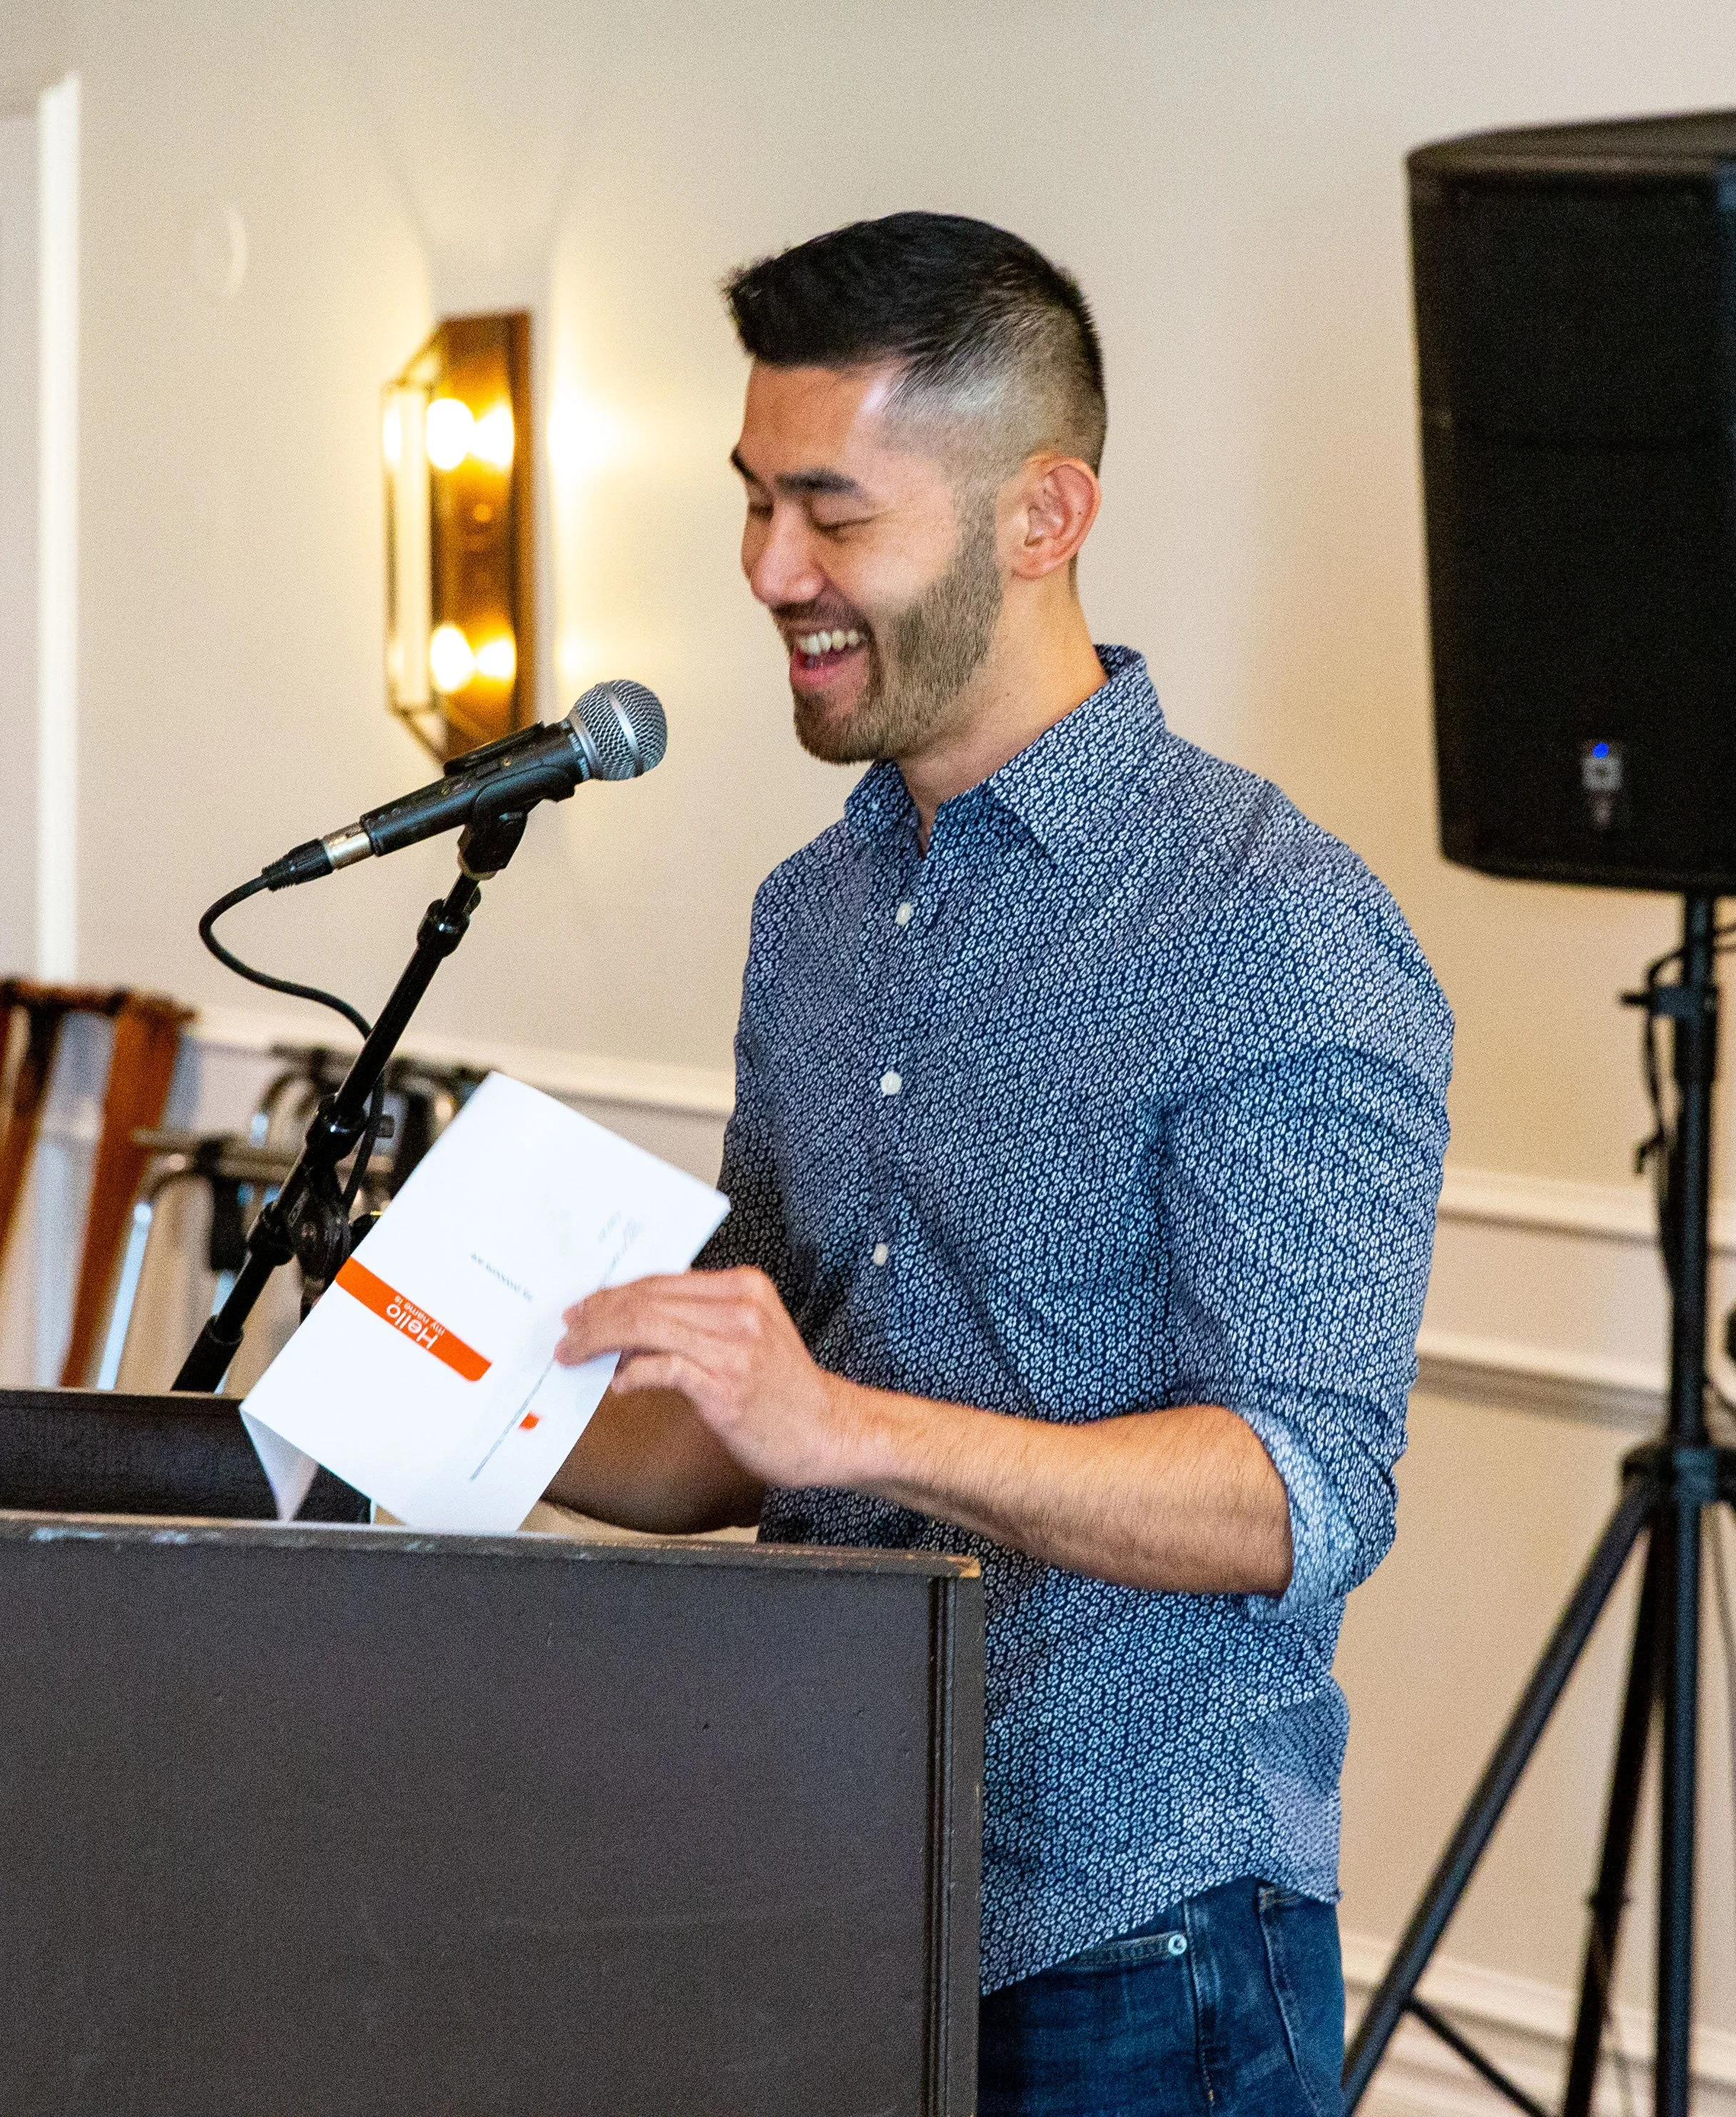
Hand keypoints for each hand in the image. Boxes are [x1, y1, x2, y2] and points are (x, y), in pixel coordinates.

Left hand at [556, 1268, 882, 1490]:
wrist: (827, 1431)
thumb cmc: (783, 1390)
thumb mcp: (746, 1336)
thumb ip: (696, 1322)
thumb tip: (628, 1330)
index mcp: (744, 1286)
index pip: (660, 1280)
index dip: (613, 1294)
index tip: (583, 1311)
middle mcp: (739, 1308)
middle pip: (647, 1298)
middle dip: (597, 1315)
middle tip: (568, 1333)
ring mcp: (734, 1345)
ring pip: (646, 1325)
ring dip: (600, 1341)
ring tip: (576, 1355)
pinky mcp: (725, 1384)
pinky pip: (662, 1367)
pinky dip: (631, 1374)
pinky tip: (618, 1385)